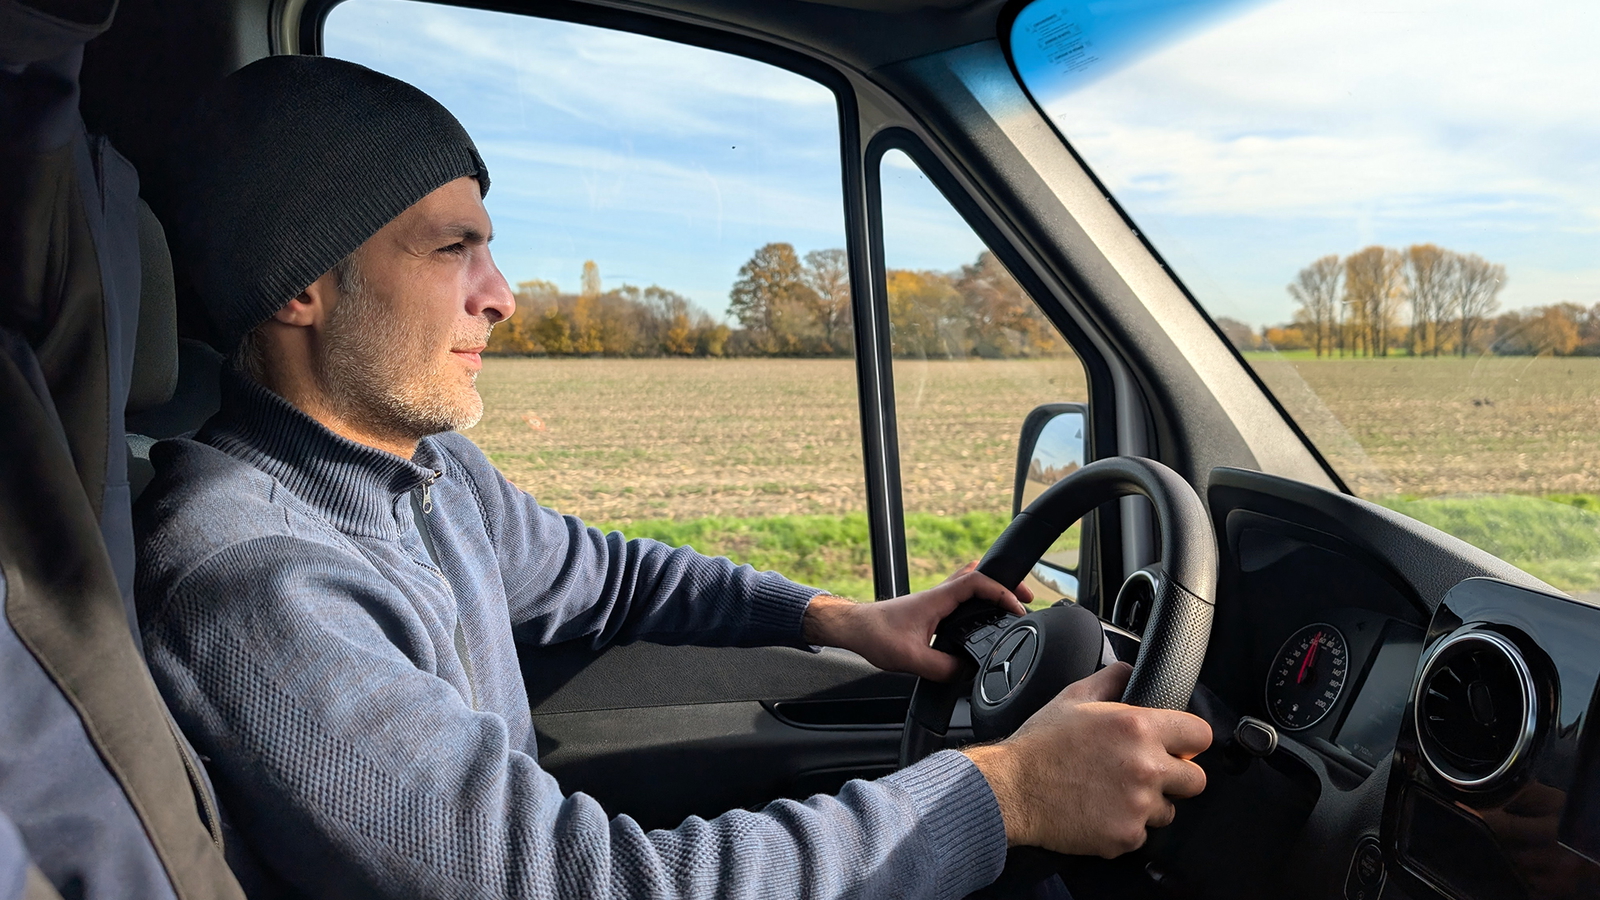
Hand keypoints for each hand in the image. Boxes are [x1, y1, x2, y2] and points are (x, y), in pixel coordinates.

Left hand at [801, 562, 1030, 680]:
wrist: (852, 628)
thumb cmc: (874, 635)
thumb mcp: (910, 659)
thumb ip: (941, 668)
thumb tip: (966, 673)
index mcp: (937, 599)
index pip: (978, 582)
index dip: (1002, 592)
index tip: (1018, 608)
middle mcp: (938, 594)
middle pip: (980, 575)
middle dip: (1006, 583)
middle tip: (1025, 599)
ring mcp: (935, 599)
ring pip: (971, 583)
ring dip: (993, 589)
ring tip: (1012, 605)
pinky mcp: (930, 608)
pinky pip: (961, 596)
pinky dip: (979, 598)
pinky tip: (982, 617)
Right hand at [963, 662, 1210, 857]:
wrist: (1011, 789)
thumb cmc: (1041, 744)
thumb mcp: (1074, 696)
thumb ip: (1112, 679)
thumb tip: (1131, 671)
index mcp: (1138, 727)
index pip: (1201, 735)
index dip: (1189, 740)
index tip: (1176, 746)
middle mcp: (1146, 767)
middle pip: (1195, 780)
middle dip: (1175, 776)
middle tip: (1145, 772)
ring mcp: (1138, 805)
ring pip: (1169, 811)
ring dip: (1149, 804)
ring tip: (1114, 793)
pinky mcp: (1126, 836)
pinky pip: (1142, 835)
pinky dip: (1125, 827)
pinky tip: (1099, 811)